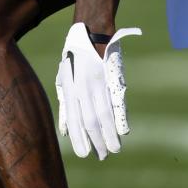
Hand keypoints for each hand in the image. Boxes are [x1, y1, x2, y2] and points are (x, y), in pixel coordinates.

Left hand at [55, 22, 140, 159]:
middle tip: (102, 156)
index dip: (78, 138)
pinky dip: (120, 117)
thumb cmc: (75, 57)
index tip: (83, 154)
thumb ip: (65, 104)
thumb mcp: (64, 78)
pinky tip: (123, 131)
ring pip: (103, 114)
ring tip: (114, 149)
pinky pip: (117, 101)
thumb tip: (64, 131)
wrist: (91, 32)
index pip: (74, 120)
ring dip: (109, 134)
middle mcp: (81, 88)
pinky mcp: (112, 77)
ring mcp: (97, 83)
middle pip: (89, 121)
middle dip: (96, 141)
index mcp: (69, 89)